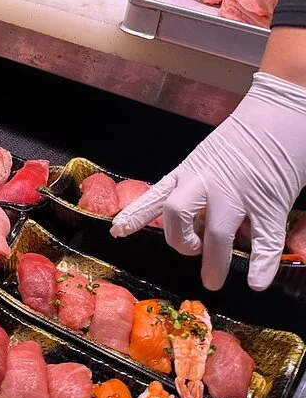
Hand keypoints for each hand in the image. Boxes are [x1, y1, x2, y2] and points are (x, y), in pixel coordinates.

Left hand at [111, 72, 305, 290]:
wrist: (280, 115)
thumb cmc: (245, 138)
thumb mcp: (208, 158)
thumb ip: (198, 188)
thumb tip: (197, 222)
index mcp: (190, 170)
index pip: (155, 195)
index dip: (135, 215)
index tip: (117, 231)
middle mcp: (208, 182)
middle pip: (177, 216)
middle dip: (179, 241)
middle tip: (189, 252)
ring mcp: (239, 194)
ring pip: (216, 235)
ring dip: (214, 263)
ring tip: (213, 281)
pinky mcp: (270, 203)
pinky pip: (265, 241)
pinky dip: (261, 265)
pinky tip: (257, 282)